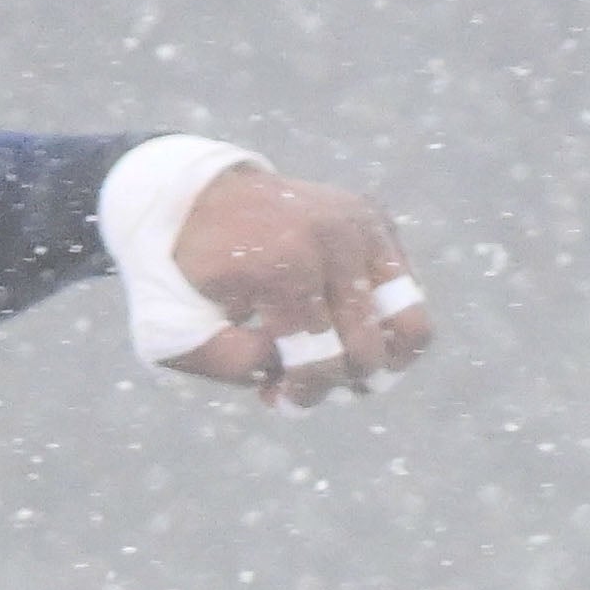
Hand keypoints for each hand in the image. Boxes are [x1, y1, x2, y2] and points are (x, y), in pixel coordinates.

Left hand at [155, 165, 434, 405]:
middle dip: (336, 383)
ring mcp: (362, 226)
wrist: (201, 192)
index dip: (302, 395)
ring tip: (337, 364)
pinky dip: (384, 328)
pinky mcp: (378, 222)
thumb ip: (224, 361)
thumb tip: (283, 361)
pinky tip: (339, 327)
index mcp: (285, 262)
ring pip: (409, 327)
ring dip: (374, 361)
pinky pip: (408, 298)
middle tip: (302, 381)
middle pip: (366, 351)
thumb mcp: (180, 322)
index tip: (275, 398)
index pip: (320, 359)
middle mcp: (333, 239)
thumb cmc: (191, 270)